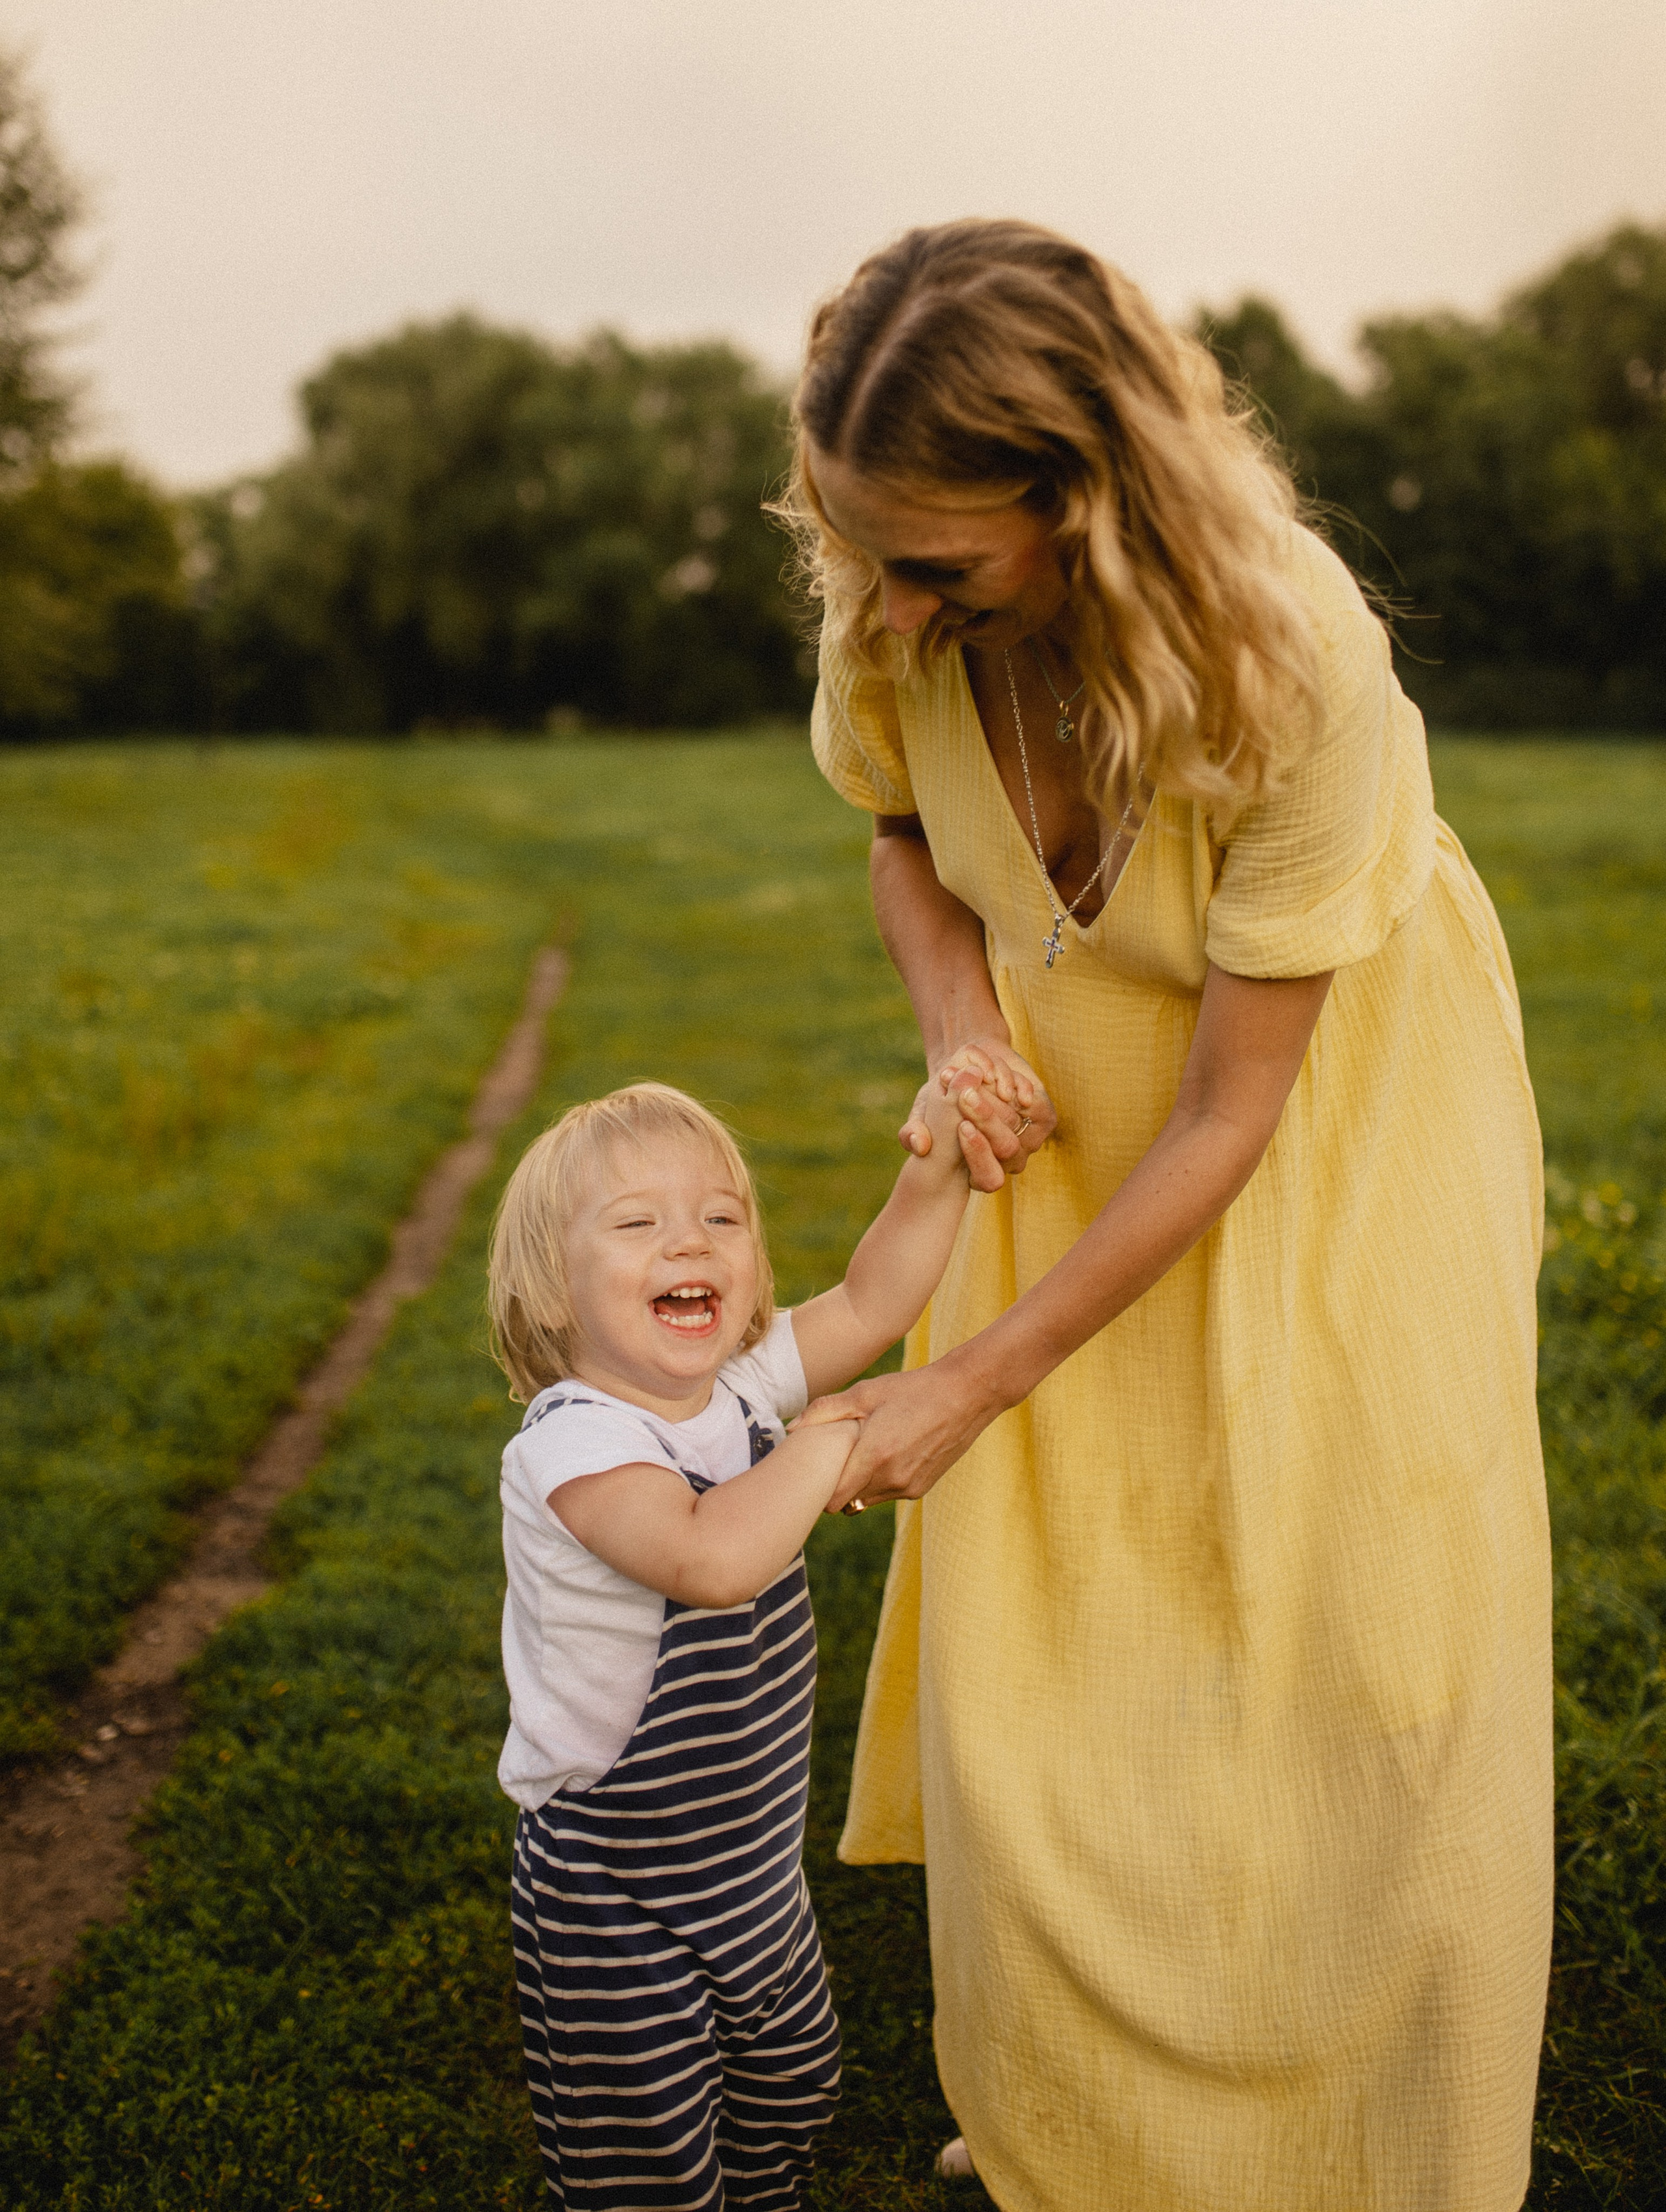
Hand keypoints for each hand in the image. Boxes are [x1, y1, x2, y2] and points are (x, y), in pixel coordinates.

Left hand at [805, 1360, 1004, 1509]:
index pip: (832, 1500)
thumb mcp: (866, 1393)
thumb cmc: (912, 1389)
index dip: (819, 1488)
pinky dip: (881, 1482)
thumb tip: (791, 1430)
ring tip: (862, 1453)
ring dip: (859, 1485)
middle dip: (837, 1486)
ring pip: (867, 1501)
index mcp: (874, 1457)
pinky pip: (889, 1495)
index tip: (816, 1470)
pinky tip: (887, 1454)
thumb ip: (825, 1411)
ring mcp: (909, 1487)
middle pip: (847, 1503)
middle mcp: (891, 1480)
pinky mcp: (921, 1489)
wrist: (966, 1395)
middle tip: (836, 1459)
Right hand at [899, 1037, 1055, 1193]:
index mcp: (980, 1174)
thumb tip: (919, 1146)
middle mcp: (1009, 1163)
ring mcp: (1030, 1141)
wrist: (972, 1069)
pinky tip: (991, 1076)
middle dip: (984, 1119)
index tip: (962, 1127)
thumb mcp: (923, 1112)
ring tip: (972, 1079)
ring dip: (994, 1100)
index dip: (977, 1153)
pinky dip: (1011, 1086)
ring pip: (1017, 1124)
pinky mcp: (1045, 1117)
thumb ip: (913, 1132)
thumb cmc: (944, 1099)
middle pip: (1005, 1147)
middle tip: (964, 1096)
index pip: (989, 1178)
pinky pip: (1033, 1104)